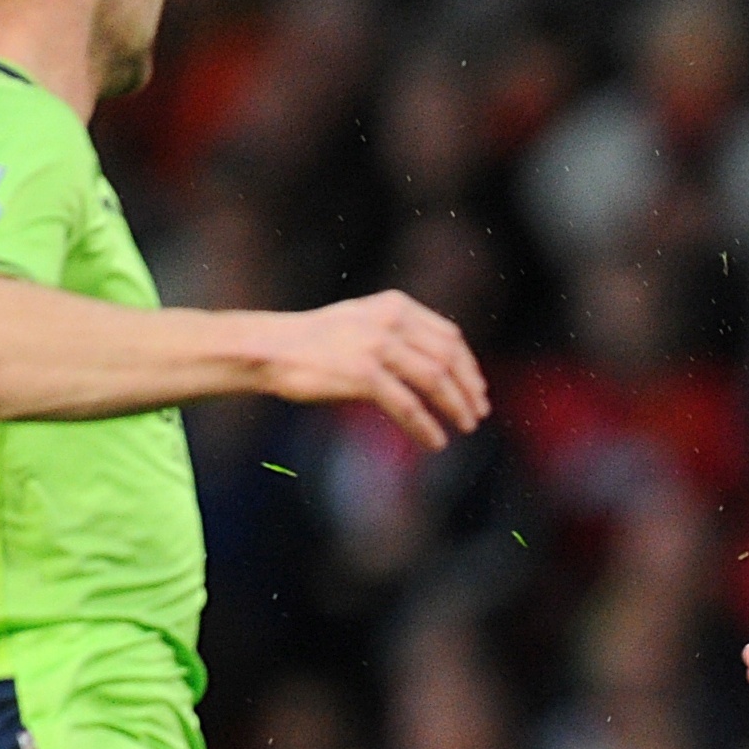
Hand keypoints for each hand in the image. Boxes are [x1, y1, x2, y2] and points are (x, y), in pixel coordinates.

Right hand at [261, 290, 488, 449]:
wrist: (269, 348)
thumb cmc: (314, 342)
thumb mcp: (361, 323)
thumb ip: (398, 335)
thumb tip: (438, 369)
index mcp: (394, 306)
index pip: (448, 336)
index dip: (469, 365)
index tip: (478, 389)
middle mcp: (389, 321)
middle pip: (448, 357)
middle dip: (468, 389)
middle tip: (478, 413)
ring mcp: (376, 346)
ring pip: (434, 380)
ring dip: (454, 407)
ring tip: (463, 428)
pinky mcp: (362, 374)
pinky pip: (407, 405)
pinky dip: (425, 427)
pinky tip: (434, 442)